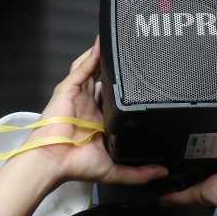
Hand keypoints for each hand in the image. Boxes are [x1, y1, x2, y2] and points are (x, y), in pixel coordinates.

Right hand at [23, 37, 166, 186]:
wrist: (54, 160)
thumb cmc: (75, 165)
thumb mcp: (115, 171)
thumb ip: (139, 172)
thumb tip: (162, 171)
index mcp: (98, 124)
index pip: (114, 103)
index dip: (125, 94)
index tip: (143, 86)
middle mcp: (88, 107)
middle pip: (103, 82)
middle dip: (115, 71)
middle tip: (133, 58)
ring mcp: (78, 96)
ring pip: (92, 70)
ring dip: (103, 57)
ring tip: (118, 42)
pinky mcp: (68, 89)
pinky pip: (81, 67)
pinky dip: (92, 55)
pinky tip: (102, 44)